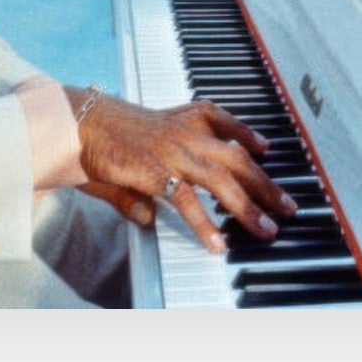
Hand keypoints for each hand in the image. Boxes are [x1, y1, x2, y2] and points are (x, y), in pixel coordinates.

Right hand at [68, 90, 295, 255]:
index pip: (222, 120)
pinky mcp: (155, 171)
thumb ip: (143, 189)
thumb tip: (148, 217)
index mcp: (180, 118)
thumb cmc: (98, 136)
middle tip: (287, 205)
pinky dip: (205, 223)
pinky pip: (188, 201)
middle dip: (265, 183)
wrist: (74, 123)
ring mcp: (173, 151)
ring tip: (266, 230)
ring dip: (248, 207)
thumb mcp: (130, 153)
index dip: (247, 134)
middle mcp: (184, 132)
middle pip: (236, 158)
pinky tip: (218, 243)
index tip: (265, 146)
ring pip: (222, 180)